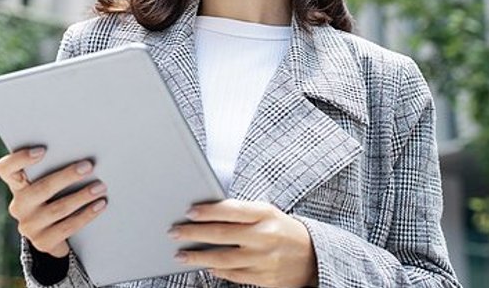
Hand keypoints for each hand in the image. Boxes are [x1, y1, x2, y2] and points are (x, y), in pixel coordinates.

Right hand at [0, 147, 107, 257]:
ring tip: (100, 187)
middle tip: (88, 166)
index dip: (20, 159)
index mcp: (17, 185)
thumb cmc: (55, 197)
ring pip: (58, 209)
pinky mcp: (42, 242)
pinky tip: (100, 205)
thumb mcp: (49, 184)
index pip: (6, 169)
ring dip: (82, 196)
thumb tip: (83, 155)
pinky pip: (68, 227)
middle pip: (41, 188)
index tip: (43, 150)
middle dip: (67, 176)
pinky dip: (87, 214)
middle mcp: (19, 205)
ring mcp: (29, 226)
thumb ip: (55, 170)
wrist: (55, 235)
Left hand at [169, 199, 317, 286]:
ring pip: (223, 259)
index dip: (208, 211)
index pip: (231, 210)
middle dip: (193, 234)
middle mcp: (264, 236)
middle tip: (174, 232)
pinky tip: (205, 266)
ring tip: (181, 255)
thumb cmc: (283, 229)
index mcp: (265, 214)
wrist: (313, 256)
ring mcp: (264, 260)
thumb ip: (241, 211)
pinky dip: (216, 270)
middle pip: (221, 235)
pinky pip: (233, 275)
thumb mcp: (267, 212)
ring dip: (198, 257)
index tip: (189, 212)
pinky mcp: (264, 279)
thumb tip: (207, 213)